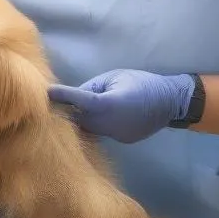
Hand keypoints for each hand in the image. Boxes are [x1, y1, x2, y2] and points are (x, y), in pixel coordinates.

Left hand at [48, 69, 195, 143]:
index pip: (79, 100)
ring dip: (80, 119)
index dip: (63, 96)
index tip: (47, 92)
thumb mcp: (115, 77)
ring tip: (69, 110)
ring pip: (88, 128)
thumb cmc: (142, 83)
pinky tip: (91, 118)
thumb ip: (92, 87)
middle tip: (52, 103)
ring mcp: (114, 135)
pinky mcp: (120, 140)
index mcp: (108, 104)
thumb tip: (74, 95)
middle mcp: (109, 124)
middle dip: (67, 110)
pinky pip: (100, 132)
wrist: (170, 102)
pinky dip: (94, 125)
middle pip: (80, 118)